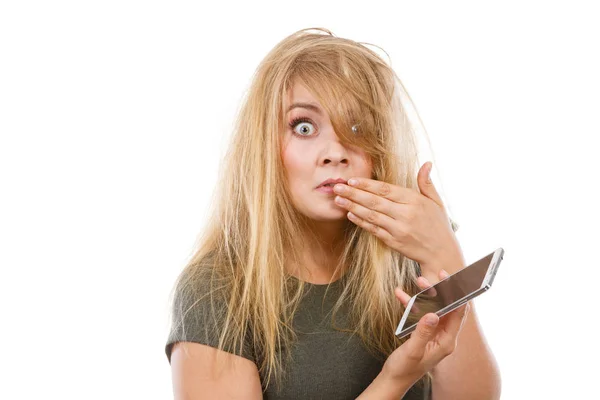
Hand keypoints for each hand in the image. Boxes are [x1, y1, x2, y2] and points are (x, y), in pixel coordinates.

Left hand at [332, 162, 459, 278]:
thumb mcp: (436, 202)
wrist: (441, 253)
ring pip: (371, 216)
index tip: (351, 179)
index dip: (367, 184)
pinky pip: (374, 230)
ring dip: (352, 206)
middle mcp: (405, 214)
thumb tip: (426, 163)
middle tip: (337, 187)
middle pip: (374, 201)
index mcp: (414, 201)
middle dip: (353, 193)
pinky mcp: (394, 242)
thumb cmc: (438, 225)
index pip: (386, 190)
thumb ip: (426, 183)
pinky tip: (350, 214)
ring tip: (338, 199)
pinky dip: (361, 222)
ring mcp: (398, 229)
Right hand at [381, 269, 469, 385]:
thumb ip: (423, 333)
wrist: (393, 379)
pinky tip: (401, 295)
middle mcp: (443, 337)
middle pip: (447, 308)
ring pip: (433, 308)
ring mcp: (433, 334)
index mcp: (446, 342)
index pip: (458, 314)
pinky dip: (411, 304)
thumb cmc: (404, 369)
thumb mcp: (413, 351)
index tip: (452, 280)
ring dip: (425, 295)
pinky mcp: (423, 332)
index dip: (458, 295)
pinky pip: (420, 314)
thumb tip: (433, 314)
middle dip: (440, 291)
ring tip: (417, 282)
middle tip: (433, 276)